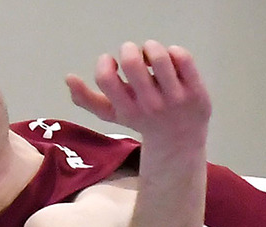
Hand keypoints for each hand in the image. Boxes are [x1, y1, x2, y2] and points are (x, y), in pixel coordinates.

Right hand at [66, 41, 209, 146]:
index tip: (112, 64)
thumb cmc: (142, 120)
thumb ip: (87, 99)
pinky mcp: (196, 92)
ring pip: (159, 56)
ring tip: (152, 56)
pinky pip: (183, 57)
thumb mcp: (114, 114)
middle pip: (131, 61)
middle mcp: (151, 106)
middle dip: (129, 49)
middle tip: (133, 55)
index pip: (106, 78)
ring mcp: (176, 99)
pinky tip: (171, 61)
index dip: (105, 63)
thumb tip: (68, 78)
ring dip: (151, 47)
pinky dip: (174, 51)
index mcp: (127, 110)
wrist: (180, 141)